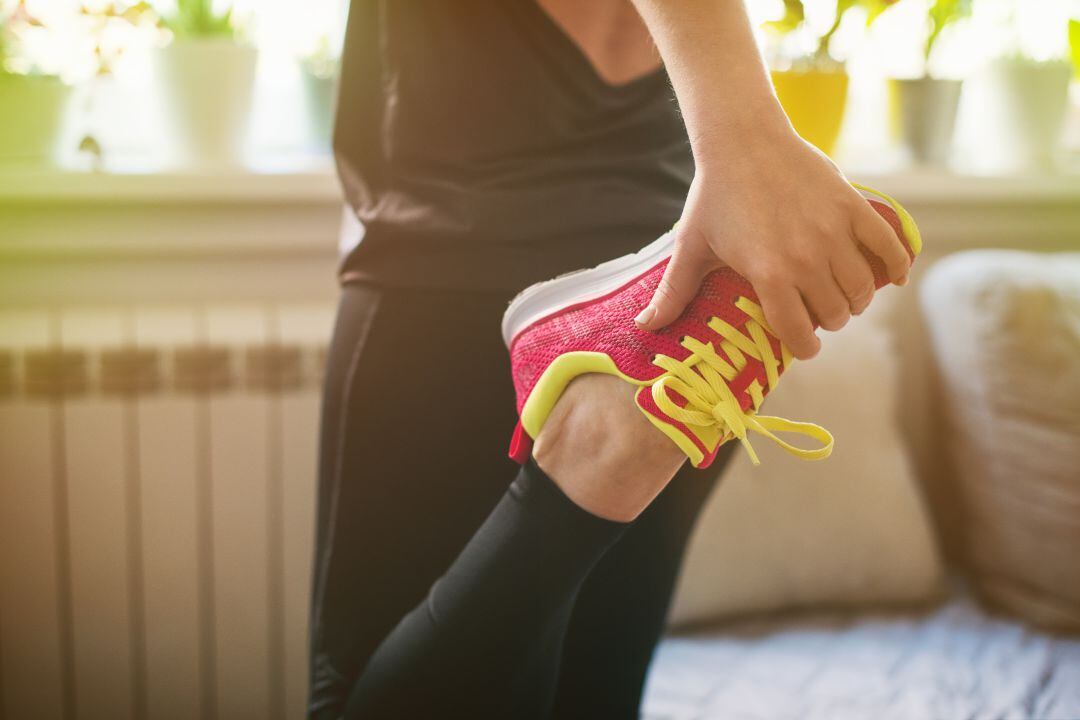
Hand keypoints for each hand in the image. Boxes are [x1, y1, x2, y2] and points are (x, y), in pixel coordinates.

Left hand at [634, 131, 910, 359]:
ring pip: (863, 289)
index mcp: (769, 274)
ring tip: (843, 296)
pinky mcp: (854, 207)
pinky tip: (892, 278)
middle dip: (827, 322)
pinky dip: (897, 267)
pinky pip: (890, 247)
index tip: (801, 344)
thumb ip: (673, 292)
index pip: (799, 333)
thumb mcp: (691, 247)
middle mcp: (807, 258)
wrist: (743, 139)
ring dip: (856, 300)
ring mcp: (834, 232)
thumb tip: (645, 328)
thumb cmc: (713, 196)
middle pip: (835, 314)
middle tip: (817, 313)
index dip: (803, 347)